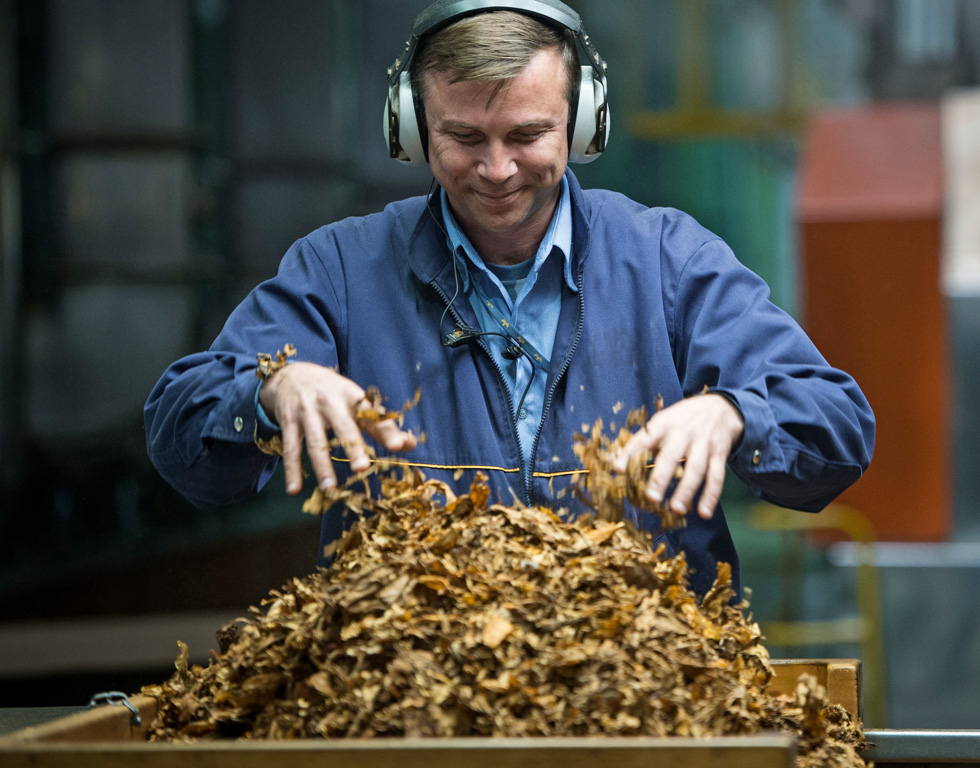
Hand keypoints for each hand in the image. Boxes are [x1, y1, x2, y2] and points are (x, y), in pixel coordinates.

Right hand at [259, 362, 416, 494]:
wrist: (291, 375)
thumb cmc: (333, 393)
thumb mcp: (356, 402)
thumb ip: (381, 425)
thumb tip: (410, 445)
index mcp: (352, 396)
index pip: (372, 414)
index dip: (386, 430)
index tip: (400, 446)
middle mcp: (330, 401)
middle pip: (343, 426)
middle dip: (353, 447)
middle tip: (362, 469)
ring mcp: (307, 412)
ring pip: (316, 441)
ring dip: (322, 466)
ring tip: (330, 488)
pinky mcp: (289, 422)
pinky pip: (291, 448)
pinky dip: (292, 470)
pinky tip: (295, 489)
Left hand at [612, 394, 743, 518]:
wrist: (720, 407)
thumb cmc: (682, 419)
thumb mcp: (663, 421)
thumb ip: (644, 440)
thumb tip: (618, 464)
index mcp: (664, 424)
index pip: (644, 439)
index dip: (630, 453)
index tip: (618, 469)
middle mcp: (684, 433)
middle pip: (671, 456)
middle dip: (660, 477)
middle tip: (651, 497)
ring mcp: (703, 444)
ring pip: (696, 469)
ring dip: (686, 490)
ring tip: (676, 509)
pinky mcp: (719, 454)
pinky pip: (716, 477)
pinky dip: (711, 496)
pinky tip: (704, 512)